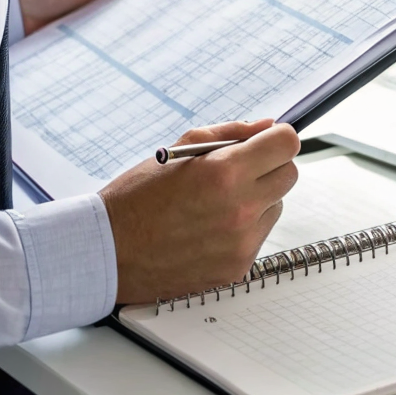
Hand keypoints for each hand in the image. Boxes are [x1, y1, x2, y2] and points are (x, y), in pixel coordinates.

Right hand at [99, 120, 300, 303]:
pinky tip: (209, 229)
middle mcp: (240, 209)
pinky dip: (243, 230)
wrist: (106, 253)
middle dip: (269, 166)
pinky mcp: (238, 268)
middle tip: (238, 171)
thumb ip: (230, 133)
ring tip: (214, 204)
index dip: (276, 138)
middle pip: (289, 175)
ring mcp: (241, 242)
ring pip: (276, 207)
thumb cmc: (136, 199)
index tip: (265, 142)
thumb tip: (266, 126)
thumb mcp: (178, 151)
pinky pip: (259, 237)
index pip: (287, 144)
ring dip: (257, 200)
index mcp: (225, 173)